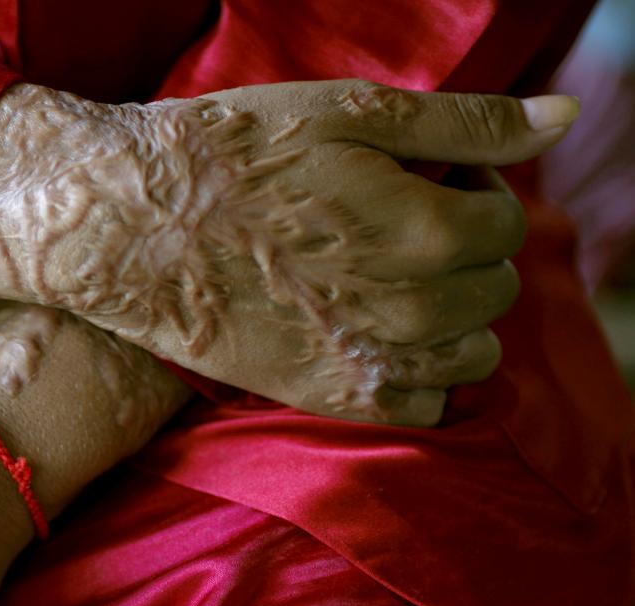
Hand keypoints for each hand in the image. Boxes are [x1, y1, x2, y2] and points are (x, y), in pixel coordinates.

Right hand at [0, 79, 579, 424]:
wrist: (129, 227)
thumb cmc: (233, 157)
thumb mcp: (350, 114)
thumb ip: (468, 123)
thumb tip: (562, 119)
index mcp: (428, 231)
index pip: (506, 225)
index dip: (470, 195)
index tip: (420, 183)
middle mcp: (413, 311)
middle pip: (494, 290)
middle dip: (460, 254)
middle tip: (392, 226)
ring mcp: (368, 362)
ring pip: (472, 354)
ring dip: (448, 317)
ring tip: (383, 280)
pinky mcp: (326, 397)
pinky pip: (422, 405)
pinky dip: (417, 375)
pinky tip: (371, 334)